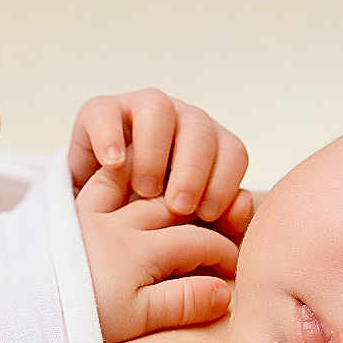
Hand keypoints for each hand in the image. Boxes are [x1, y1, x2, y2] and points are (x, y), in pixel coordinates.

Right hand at [68, 88, 253, 227]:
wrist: (100, 229)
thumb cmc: (154, 230)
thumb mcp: (189, 234)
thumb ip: (223, 224)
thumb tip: (243, 204)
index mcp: (211, 147)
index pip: (232, 152)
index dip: (224, 182)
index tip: (207, 215)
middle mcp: (180, 122)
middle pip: (199, 128)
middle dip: (193, 169)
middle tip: (178, 207)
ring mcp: (140, 112)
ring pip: (157, 109)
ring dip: (155, 151)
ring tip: (145, 191)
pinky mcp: (100, 112)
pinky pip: (106, 111)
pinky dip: (110, 135)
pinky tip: (113, 165)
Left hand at [75, 164, 240, 342]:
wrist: (15, 314)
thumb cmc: (78, 321)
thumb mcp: (135, 320)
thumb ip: (183, 302)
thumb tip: (225, 291)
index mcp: (139, 252)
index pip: (197, 243)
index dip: (223, 254)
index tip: (236, 272)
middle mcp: (119, 225)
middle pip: (173, 210)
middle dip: (202, 218)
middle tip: (220, 232)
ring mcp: (93, 216)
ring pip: (140, 188)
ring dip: (166, 191)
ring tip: (184, 204)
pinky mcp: (68, 216)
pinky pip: (99, 183)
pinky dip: (119, 175)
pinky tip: (130, 176)